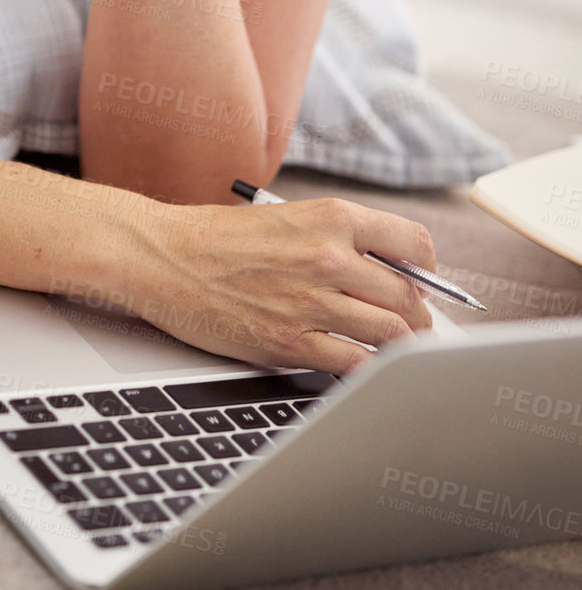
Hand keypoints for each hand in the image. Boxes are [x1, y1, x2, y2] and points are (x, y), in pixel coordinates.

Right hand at [123, 195, 435, 375]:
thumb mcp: (286, 218)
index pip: (415, 244)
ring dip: (400, 348)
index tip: (422, 285)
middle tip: (413, 329)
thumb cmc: (217, 238)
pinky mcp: (290, 342)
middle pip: (408, 297)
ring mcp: (312, 302)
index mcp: (332, 218)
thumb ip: (337, 239)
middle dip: (417, 318)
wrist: (162, 257)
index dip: (427, 270)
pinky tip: (365, 369)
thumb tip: (386, 270)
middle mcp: (330, 257)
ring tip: (395, 352)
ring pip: (390, 334)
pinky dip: (369, 371)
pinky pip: (355, 364)